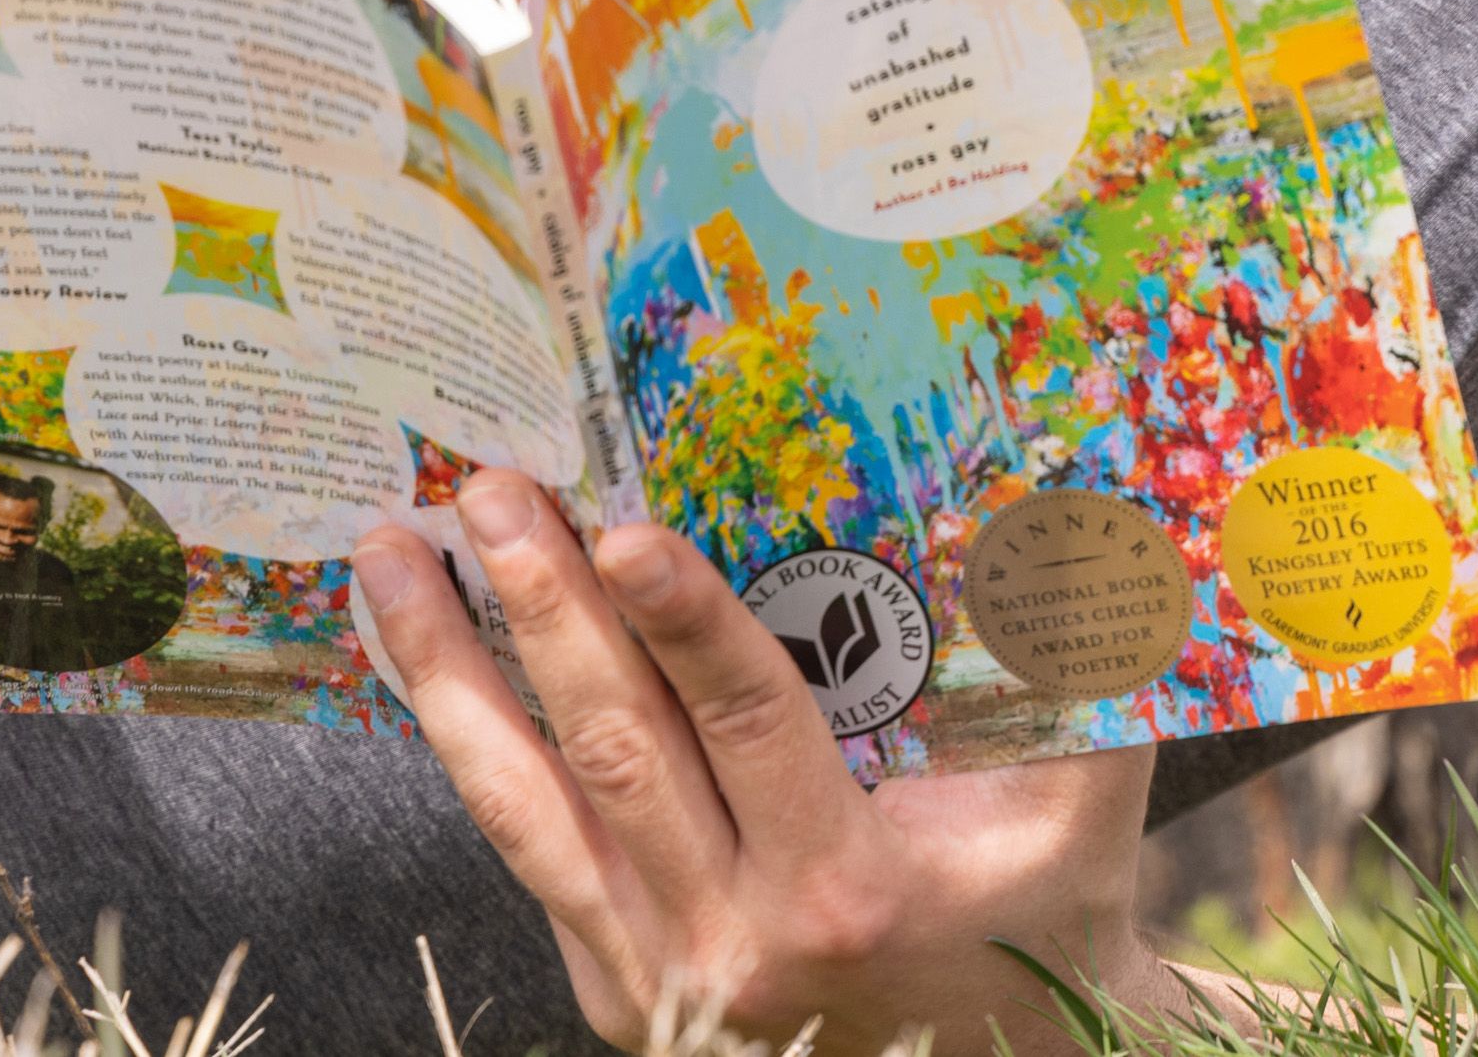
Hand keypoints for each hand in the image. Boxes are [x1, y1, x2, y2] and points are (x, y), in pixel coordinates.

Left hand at [361, 474, 1174, 1054]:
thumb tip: (1073, 516)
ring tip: (392, 555)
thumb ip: (1079, 672)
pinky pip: (526, 852)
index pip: (748, 726)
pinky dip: (466, 749)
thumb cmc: (1046, 923)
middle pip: (614, 749)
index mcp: (846, 889)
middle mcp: (732, 941)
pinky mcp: (612, 988)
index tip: (623, 532)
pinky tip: (426, 658)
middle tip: (494, 490)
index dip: (685, 624)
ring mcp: (655, 975)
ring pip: (523, 808)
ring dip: (447, 672)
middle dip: (542, 607)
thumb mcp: (1084, 810)